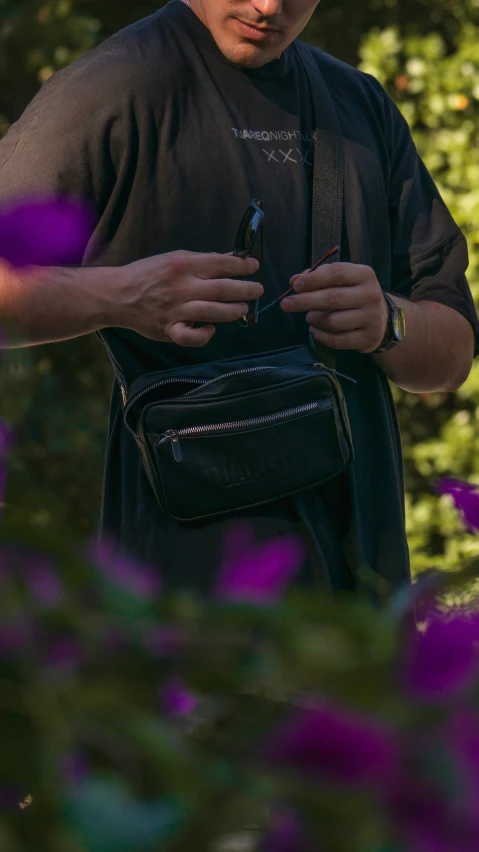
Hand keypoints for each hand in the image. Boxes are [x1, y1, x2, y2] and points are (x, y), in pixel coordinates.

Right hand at [117, 251, 262, 346]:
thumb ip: (203, 261)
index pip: (221, 264)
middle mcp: (182, 287)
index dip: (242, 266)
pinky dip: (205, 335)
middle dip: (246, 290)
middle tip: (258, 290)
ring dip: (234, 311)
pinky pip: (192, 337)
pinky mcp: (169, 329)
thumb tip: (232, 258)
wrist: (118, 294)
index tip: (254, 267)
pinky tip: (211, 330)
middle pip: (223, 289)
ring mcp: (176, 310)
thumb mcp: (175, 258)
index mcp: (184, 265)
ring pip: (213, 312)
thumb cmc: (149, 274)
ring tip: (243, 309)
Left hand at [281, 262, 388, 353]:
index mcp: (365, 275)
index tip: (295, 286)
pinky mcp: (367, 339)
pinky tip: (314, 331)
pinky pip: (337, 340)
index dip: (314, 279)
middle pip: (333, 298)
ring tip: (309, 318)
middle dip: (305, 301)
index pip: (337, 273)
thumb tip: (294, 281)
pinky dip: (320, 336)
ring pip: (333, 322)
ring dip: (314, 320)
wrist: (381, 321)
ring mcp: (371, 318)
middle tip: (285, 304)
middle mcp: (371, 295)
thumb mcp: (342, 281)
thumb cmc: (354, 295)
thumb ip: (318, 277)